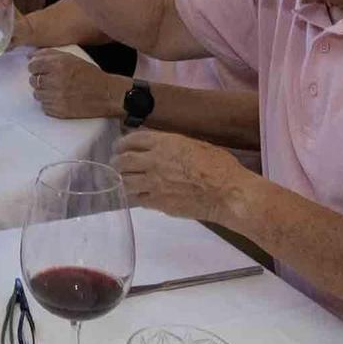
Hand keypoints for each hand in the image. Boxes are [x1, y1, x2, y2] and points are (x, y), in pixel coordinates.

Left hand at [27, 49, 124, 119]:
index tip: (42, 70)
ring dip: (44, 92)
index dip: (37, 68)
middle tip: (52, 81)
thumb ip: (49, 54)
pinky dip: (50, 104)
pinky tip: (61, 99)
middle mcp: (55, 80)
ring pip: (37, 95)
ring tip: (58, 90)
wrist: (107, 94)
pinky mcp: (59, 111)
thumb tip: (30, 56)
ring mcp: (56, 97)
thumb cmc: (90, 74)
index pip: (32, 66)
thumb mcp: (71, 58)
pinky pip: (44, 107)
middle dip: (40, 80)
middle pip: (33, 81)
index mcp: (58, 64)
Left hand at [111, 129, 248, 224]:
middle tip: (116, 163)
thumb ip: (173, 145)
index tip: (119, 146)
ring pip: (125, 181)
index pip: (132, 139)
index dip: (122, 142)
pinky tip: (138, 194)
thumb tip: (160, 147)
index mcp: (163, 143)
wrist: (227, 193)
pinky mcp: (158, 203)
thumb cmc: (218, 165)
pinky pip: (137, 199)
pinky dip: (135, 196)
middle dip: (116, 161)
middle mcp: (153, 161)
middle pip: (122, 161)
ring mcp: (153, 184)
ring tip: (123, 179)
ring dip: (122, 179)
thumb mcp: (195, 145)